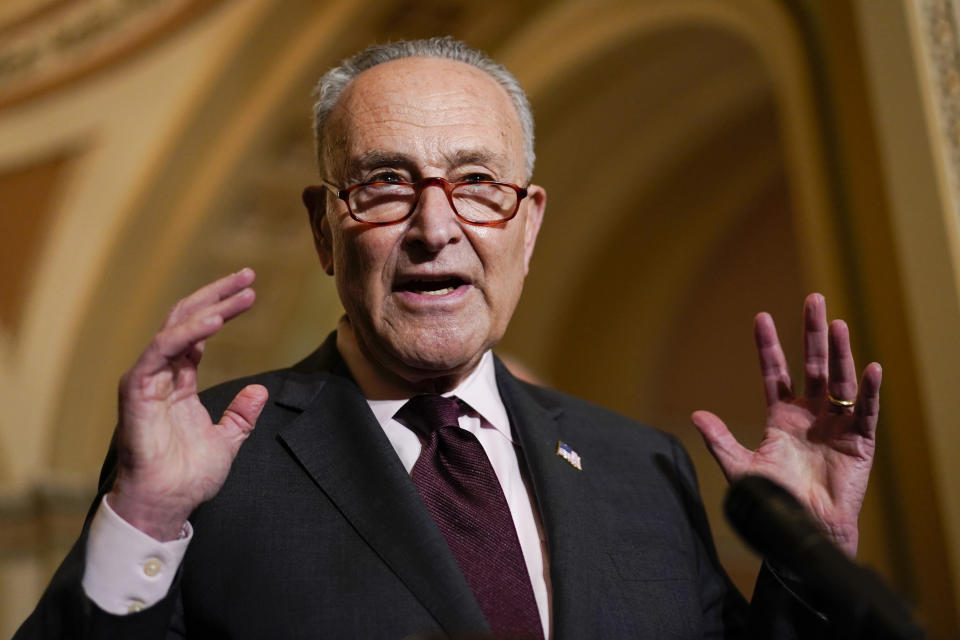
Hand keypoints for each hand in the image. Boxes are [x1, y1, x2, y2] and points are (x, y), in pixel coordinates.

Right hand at [107, 269, 268, 540]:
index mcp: (179, 382)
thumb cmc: (188, 477)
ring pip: (176, 328)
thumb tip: (260, 391)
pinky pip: (162, 350)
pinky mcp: (137, 389)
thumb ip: (241, 415)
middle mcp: (161, 374)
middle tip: (248, 275)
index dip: (223, 308)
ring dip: (210, 306)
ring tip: (243, 293)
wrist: (166, 505)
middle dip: (217, 294)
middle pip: (187, 319)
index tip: (251, 291)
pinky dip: (188, 332)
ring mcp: (147, 379)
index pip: (200, 332)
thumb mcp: (227, 441)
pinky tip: (215, 320)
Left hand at [691, 293, 880, 556]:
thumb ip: (721, 441)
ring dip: (840, 353)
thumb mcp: (741, 469)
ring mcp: (836, 425)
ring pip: (838, 381)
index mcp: (781, 417)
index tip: (761, 316)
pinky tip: (870, 368)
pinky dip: (868, 390)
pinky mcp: (859, 442)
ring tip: (837, 324)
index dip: (769, 346)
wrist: (803, 532)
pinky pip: (865, 411)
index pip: (775, 372)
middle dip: (812, 334)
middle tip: (813, 299)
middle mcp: (810, 414)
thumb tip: (695, 415)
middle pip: (813, 365)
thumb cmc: (773, 502)